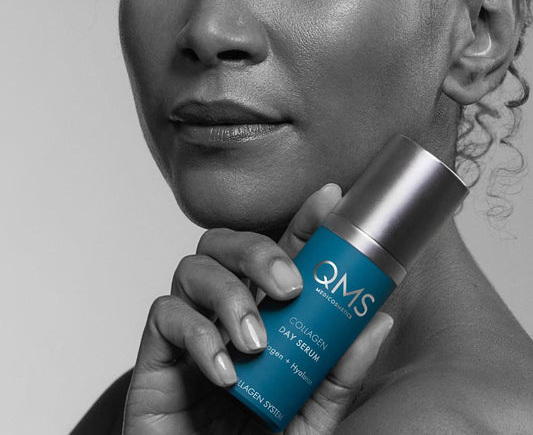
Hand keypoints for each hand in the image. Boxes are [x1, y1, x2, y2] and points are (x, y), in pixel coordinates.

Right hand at [122, 183, 393, 434]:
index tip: (330, 199)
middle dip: (258, 251)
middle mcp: (224, 314)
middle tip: (289, 286)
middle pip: (227, 244)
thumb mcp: (313, 416)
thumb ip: (340, 371)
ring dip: (228, 294)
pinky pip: (165, 315)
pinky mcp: (154, 357)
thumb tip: (378, 319)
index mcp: (265, 319)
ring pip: (193, 268)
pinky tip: (225, 371)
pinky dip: (199, 336)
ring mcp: (188, 332)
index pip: (280, 253)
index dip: (303, 221)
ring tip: (255, 341)